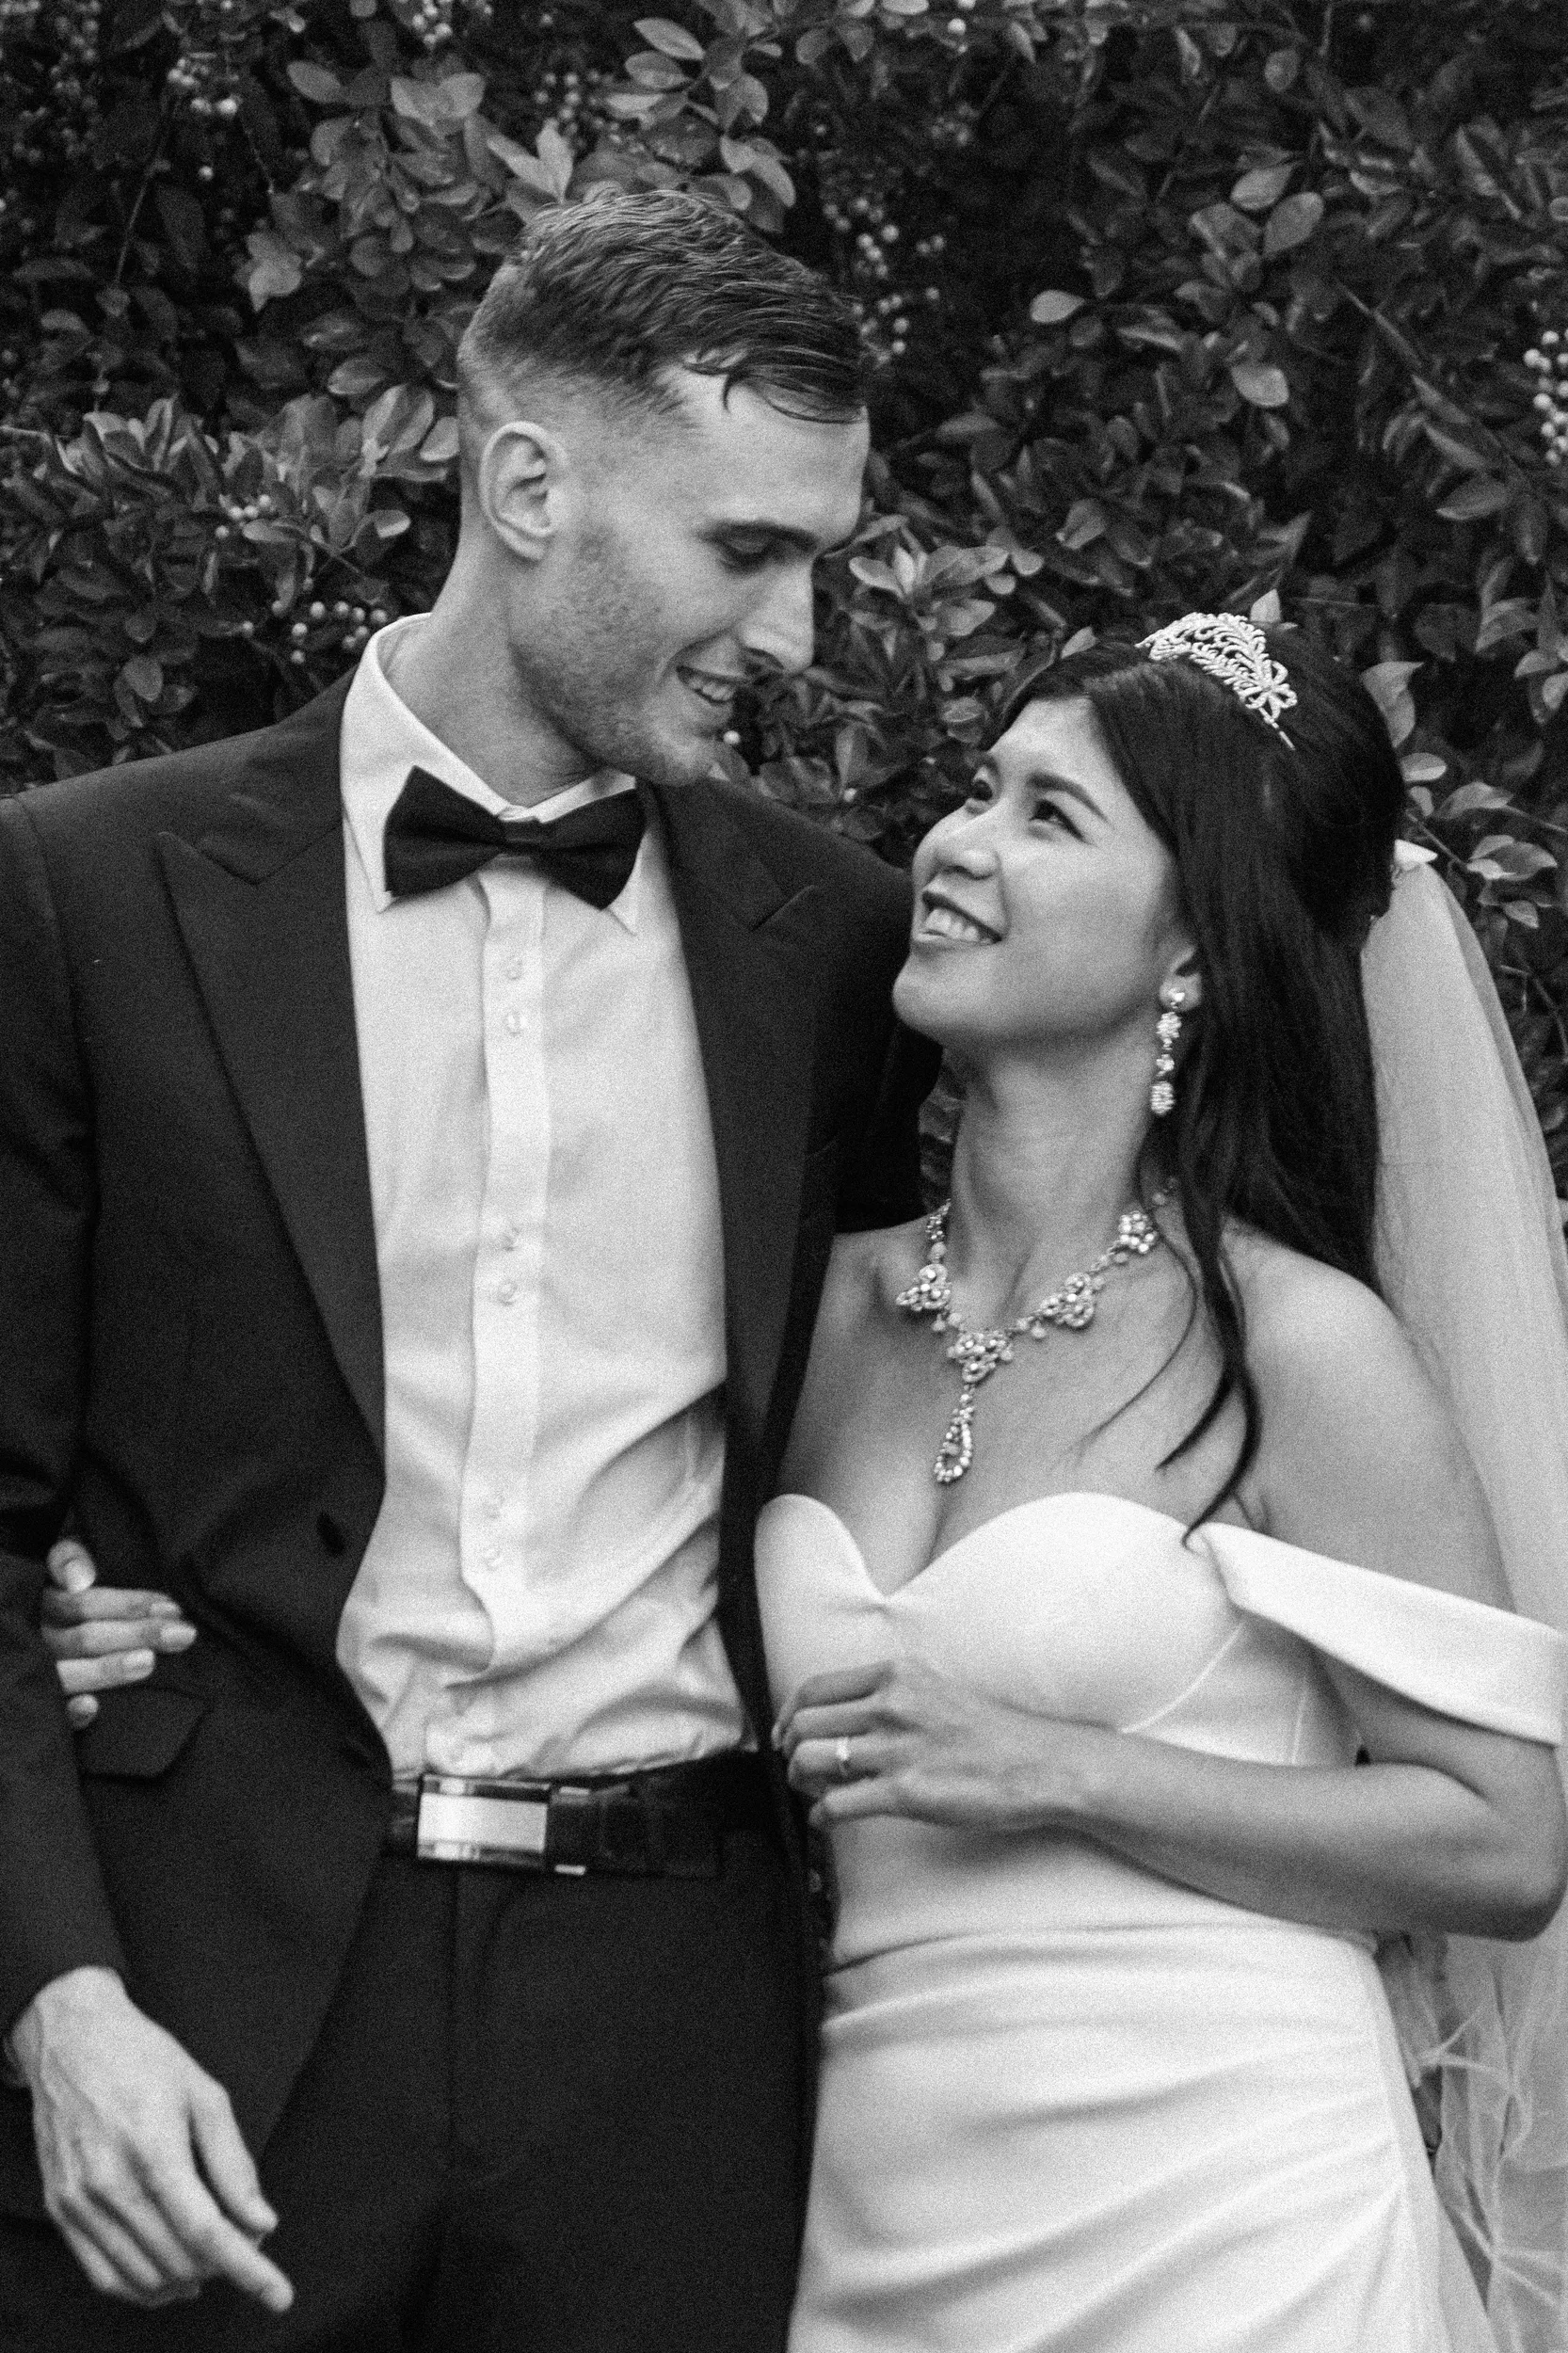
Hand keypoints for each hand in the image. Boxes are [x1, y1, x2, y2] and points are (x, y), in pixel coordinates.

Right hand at [9, 1968, 292, 2313]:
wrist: (72, 2040)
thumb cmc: (145, 2059)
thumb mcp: (205, 2093)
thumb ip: (234, 2164)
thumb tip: (262, 2222)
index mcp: (153, 2147)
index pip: (206, 2230)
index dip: (248, 2269)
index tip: (279, 2295)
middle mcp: (109, 2182)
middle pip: (179, 2259)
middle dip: (225, 2263)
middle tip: (247, 2235)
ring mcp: (79, 2201)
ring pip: (144, 2277)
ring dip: (189, 2278)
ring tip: (215, 2255)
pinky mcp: (60, 2210)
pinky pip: (104, 2275)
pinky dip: (145, 2287)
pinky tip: (173, 2275)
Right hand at [42, 1541, 194, 1729]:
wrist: (26, 1626)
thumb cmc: (62, 1593)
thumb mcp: (62, 1566)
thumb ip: (68, 1559)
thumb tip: (80, 1578)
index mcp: (45, 1603)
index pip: (85, 1603)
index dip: (129, 1605)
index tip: (172, 1607)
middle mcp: (40, 1639)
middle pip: (86, 1638)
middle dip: (137, 1634)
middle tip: (182, 1635)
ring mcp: (37, 1672)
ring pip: (68, 1674)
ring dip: (107, 1669)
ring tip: (148, 1663)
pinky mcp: (40, 1701)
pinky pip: (52, 1711)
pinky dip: (69, 1713)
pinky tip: (91, 1708)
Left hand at [774, 1657, 1110, 1830]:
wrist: (1038, 1764)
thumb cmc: (987, 1732)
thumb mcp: (933, 1689)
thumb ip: (887, 1695)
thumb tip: (838, 1718)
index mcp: (894, 1674)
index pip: (813, 1688)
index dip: (789, 1716)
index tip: (787, 1735)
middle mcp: (890, 1704)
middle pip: (803, 1725)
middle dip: (791, 1752)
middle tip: (799, 1770)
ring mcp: (897, 1749)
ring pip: (809, 1762)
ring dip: (802, 1783)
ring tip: (818, 1793)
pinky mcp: (905, 1792)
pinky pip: (836, 1805)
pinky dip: (822, 1816)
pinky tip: (830, 1819)